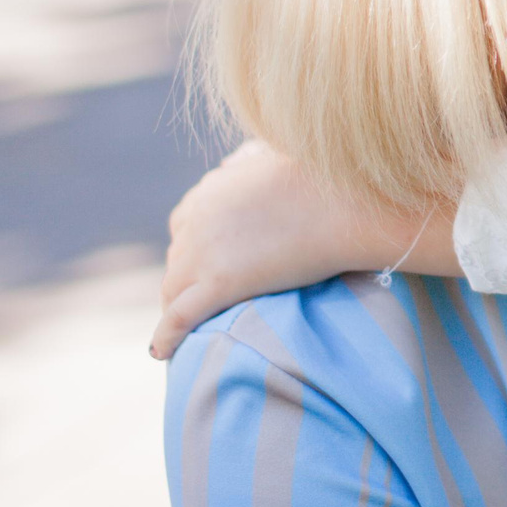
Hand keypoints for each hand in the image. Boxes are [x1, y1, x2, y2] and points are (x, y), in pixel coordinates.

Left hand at [148, 140, 445, 359]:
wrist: (343, 203)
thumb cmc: (325, 178)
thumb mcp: (276, 155)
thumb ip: (252, 162)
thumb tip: (238, 163)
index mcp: (211, 191)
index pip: (185, 222)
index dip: (194, 245)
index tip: (209, 260)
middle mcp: (197, 220)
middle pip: (178, 257)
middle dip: (186, 277)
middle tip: (205, 296)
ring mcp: (203, 253)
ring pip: (172, 289)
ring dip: (175, 307)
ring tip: (187, 330)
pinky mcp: (219, 284)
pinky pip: (179, 317)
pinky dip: (166, 336)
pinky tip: (163, 351)